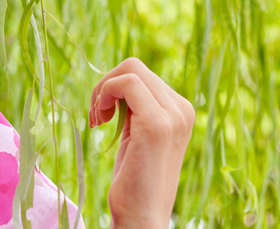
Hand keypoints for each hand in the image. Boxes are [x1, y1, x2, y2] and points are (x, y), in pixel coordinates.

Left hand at [88, 57, 194, 228]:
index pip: (141, 74)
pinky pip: (126, 82)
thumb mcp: (137, 133)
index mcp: (181, 110)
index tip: (102, 116)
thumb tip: (119, 77)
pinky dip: (105, 92)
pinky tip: (100, 121)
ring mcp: (173, 116)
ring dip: (102, 89)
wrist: (142, 217)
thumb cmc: (134, 179)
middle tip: (96, 117)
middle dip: (106, 84)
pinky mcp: (158, 124)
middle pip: (134, 66)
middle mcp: (182, 109)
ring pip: (130, 68)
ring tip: (97, 119)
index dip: (113, 88)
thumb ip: (136, 106)